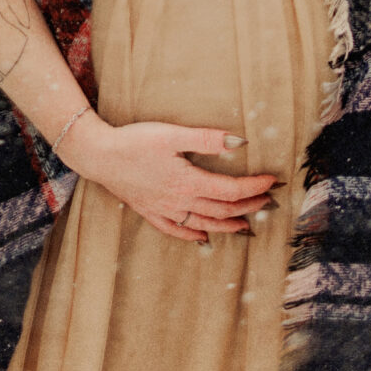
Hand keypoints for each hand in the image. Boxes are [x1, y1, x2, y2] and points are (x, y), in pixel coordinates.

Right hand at [68, 114, 279, 242]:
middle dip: (248, 206)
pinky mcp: (150, 211)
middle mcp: (180, 201)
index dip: (254, 187)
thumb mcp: (172, 134)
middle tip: (266, 201)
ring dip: (227, 225)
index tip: (272, 181)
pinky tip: (202, 236)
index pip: (231, 189)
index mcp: (189, 181)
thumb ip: (207, 139)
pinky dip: (192, 234)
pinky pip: (176, 230)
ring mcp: (164, 210)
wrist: (98, 155)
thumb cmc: (135, 141)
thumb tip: (240, 143)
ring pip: (204, 223)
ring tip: (244, 225)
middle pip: (222, 209)